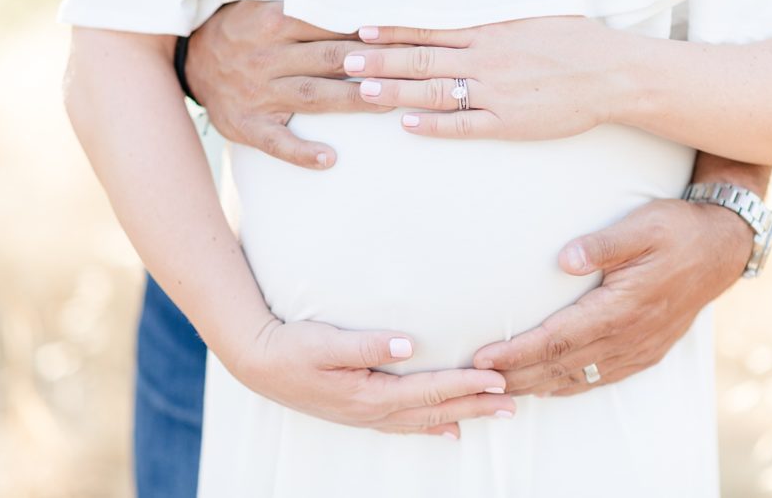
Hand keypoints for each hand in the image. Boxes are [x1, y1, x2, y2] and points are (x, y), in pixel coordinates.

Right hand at [185, 1, 389, 168]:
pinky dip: (302, 152)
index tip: (404, 33)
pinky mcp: (248, 125)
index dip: (368, 30)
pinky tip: (330, 159)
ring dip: (352, 100)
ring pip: (313, 96)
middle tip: (411, 67)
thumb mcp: (265, 7)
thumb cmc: (243, 32)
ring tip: (388, 103)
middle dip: (373, 63)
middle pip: (329, 58)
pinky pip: (277, 142)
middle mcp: (268, 56)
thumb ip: (306, 6)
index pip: (330, 24)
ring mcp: (259, 93)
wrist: (189, 62)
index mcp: (274, 23)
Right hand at [233, 318, 514, 438]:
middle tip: (514, 404)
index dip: (465, 385)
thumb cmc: (290, 348)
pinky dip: (432, 426)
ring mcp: (367, 415)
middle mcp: (373, 411)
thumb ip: (367, 345)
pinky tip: (449, 429)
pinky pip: (406, 424)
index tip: (498, 379)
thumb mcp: (325, 342)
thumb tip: (408, 344)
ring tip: (494, 415)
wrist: (257, 363)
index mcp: (369, 395)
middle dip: (476, 405)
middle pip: (435, 410)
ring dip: (461, 415)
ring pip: (425, 420)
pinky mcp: (360, 411)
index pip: (429, 391)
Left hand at [341, 18, 626, 139]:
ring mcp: (495, 91)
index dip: (392, 31)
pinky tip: (406, 125)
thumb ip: (497, 19)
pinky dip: (433, 124)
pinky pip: (464, 124)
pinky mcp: (508, 121)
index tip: (360, 30)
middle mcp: (486, 58)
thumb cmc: (577, 43)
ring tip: (361, 91)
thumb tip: (471, 12)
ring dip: (395, 91)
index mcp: (490, 32)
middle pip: (422, 58)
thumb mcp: (534, 18)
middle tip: (344, 61)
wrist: (613, 72)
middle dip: (380, 60)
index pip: (429, 29)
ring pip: (434, 90)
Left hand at [471, 199, 752, 395]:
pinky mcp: (647, 351)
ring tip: (499, 390)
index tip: (483, 358)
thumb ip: (604, 244)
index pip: (558, 339)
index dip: (518, 352)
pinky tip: (548, 386)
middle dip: (515, 377)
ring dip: (536, 385)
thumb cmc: (678, 230)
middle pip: (561, 366)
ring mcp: (640, 349)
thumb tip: (564, 260)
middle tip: (474, 383)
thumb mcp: (642, 226)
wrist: (724, 247)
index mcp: (622, 308)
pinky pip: (600, 378)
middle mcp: (629, 337)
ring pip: (578, 378)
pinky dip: (568, 386)